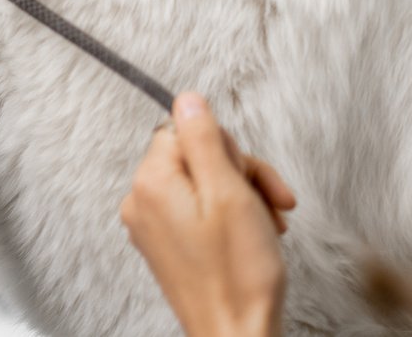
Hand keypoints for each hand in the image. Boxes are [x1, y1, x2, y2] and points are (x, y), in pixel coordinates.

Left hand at [120, 93, 296, 336]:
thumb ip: (204, 139)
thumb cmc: (237, 276)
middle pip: (196, 156)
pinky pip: (199, 211)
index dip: (226, 149)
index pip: (185, 130)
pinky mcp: (168, 244)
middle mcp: (141, 200)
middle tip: (269, 203)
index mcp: (150, 182)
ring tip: (269, 225)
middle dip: (241, 175)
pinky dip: (231, 218)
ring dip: (243, 198)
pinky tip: (256, 236)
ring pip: (203, 184)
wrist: (236, 335)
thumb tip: (186, 99)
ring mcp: (152, 225)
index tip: (250, 177)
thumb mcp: (228, 193)